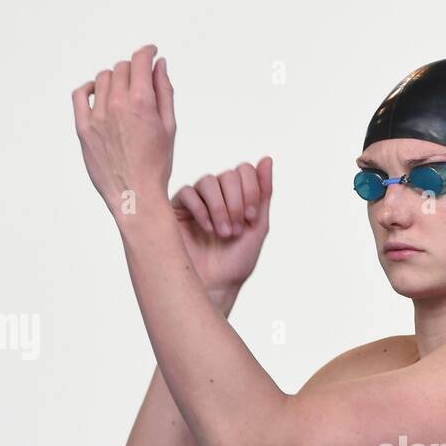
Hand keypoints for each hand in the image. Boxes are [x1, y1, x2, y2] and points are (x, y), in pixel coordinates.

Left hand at [72, 44, 174, 217]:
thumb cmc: (156, 165)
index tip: (151, 52)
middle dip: (133, 69)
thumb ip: (164, 92)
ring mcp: (98, 115)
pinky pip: (80, 94)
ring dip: (114, 79)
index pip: (140, 61)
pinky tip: (96, 92)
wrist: (136, 194)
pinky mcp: (83, 128)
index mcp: (142, 103)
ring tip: (122, 93)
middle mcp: (118, 104)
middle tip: (139, 81)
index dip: (147, 52)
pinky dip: (89, 88)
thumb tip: (160, 65)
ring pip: (102, 78)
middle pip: (121, 68)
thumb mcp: (169, 127)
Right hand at [171, 158, 272, 293]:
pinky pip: (188, 193)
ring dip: (220, 207)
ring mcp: (197, 201)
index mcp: (238, 196)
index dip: (251, 190)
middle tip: (236, 230)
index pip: (244, 170)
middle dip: (236, 203)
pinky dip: (201, 209)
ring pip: (208, 181)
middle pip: (228, 175)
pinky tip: (207, 228)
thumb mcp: (257, 228)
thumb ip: (263, 194)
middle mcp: (217, 195)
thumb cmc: (236, 261)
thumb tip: (267, 159)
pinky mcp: (178, 210)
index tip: (251, 219)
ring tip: (223, 233)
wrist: (214, 286)